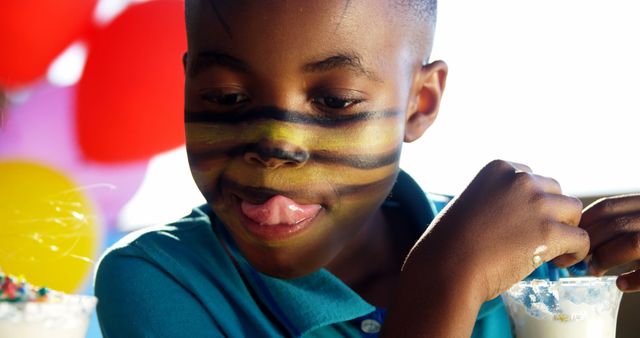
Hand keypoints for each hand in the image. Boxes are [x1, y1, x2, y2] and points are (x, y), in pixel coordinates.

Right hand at [403, 160, 589, 301]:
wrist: (447, 266)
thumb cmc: (449, 242)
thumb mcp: (469, 202)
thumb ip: (495, 198)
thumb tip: (517, 216)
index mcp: (498, 168)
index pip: (531, 178)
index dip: (531, 202)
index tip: (523, 222)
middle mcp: (520, 180)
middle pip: (555, 191)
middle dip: (551, 213)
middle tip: (537, 237)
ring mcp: (537, 204)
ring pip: (573, 211)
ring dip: (566, 229)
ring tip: (552, 251)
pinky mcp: (550, 232)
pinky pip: (581, 239)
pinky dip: (576, 252)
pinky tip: (560, 262)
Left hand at [580, 194, 639, 291]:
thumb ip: (623, 220)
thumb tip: (583, 236)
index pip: (608, 207)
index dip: (584, 223)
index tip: (570, 237)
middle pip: (615, 225)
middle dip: (590, 243)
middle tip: (577, 260)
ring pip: (632, 242)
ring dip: (606, 258)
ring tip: (594, 270)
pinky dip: (635, 279)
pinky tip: (621, 284)